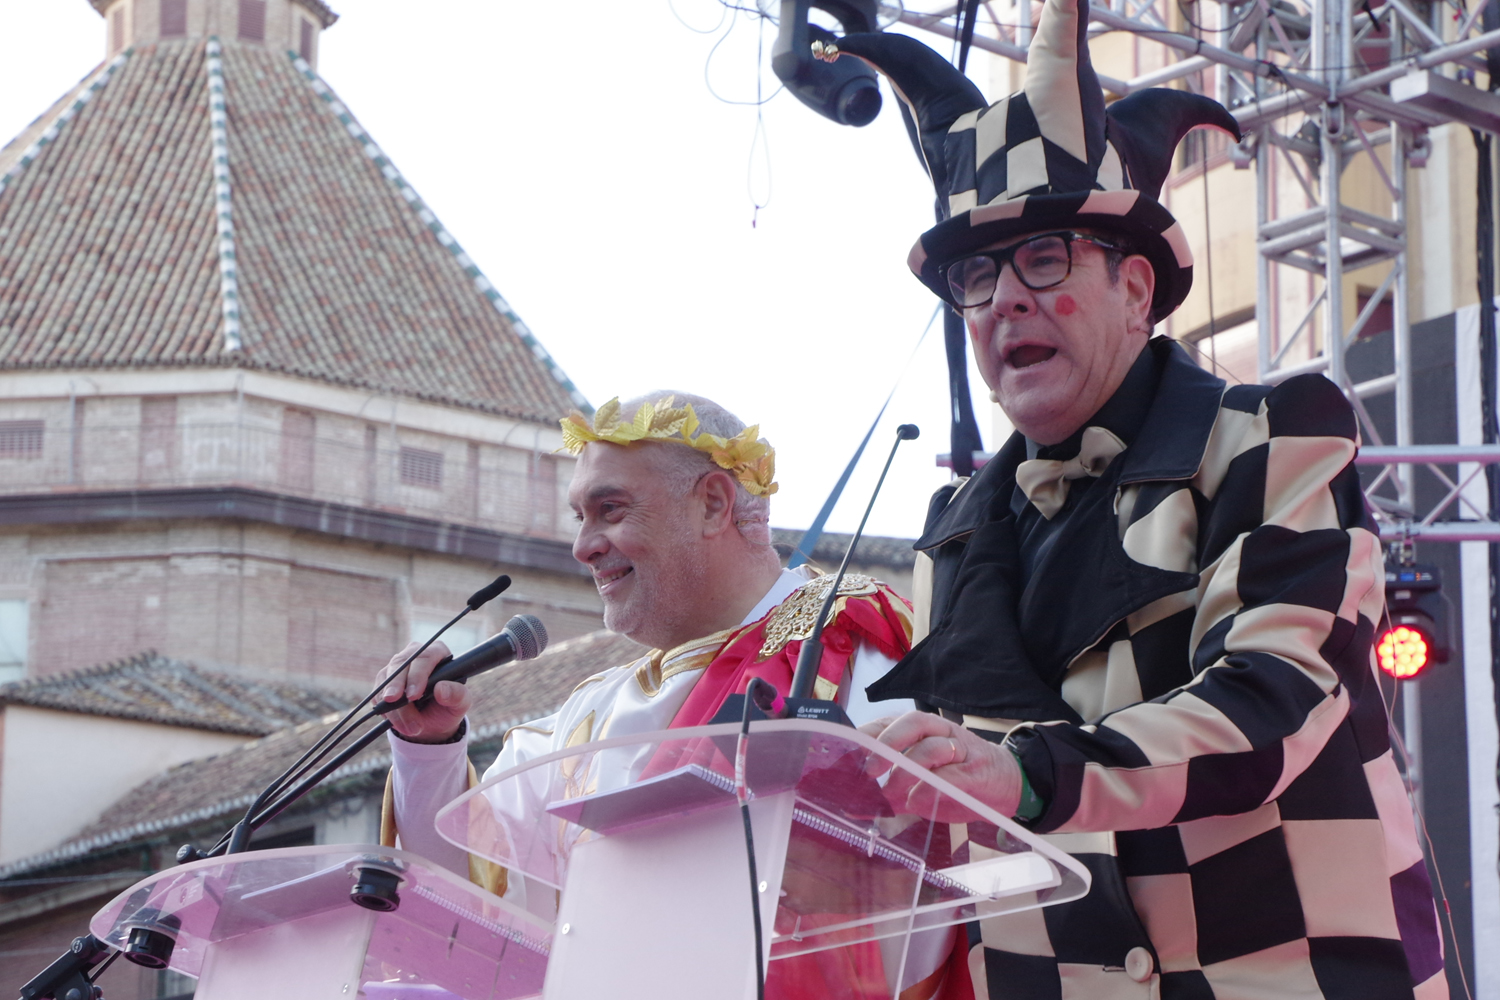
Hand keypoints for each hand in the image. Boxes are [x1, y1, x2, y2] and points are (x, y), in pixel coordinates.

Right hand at [377, 640, 470, 743]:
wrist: (431, 722)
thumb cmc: (448, 706)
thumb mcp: (460, 704)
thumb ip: (457, 695)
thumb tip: (441, 689)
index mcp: (438, 652)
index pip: (425, 656)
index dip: (417, 675)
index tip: (413, 696)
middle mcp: (415, 654)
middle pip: (400, 663)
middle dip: (396, 686)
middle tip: (394, 703)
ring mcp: (397, 666)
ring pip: (386, 679)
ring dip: (393, 706)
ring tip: (408, 728)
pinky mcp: (384, 680)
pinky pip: (377, 692)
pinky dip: (384, 709)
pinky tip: (396, 721)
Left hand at [859, 712, 1021, 821]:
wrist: (1008, 785)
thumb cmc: (959, 781)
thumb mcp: (921, 785)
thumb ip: (891, 792)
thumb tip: (856, 808)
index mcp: (924, 731)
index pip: (892, 722)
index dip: (869, 734)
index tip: (850, 753)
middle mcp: (942, 732)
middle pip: (913, 723)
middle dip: (888, 743)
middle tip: (870, 769)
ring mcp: (961, 750)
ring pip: (932, 747)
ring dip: (907, 770)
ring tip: (890, 794)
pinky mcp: (976, 773)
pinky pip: (951, 775)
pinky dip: (930, 787)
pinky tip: (916, 801)